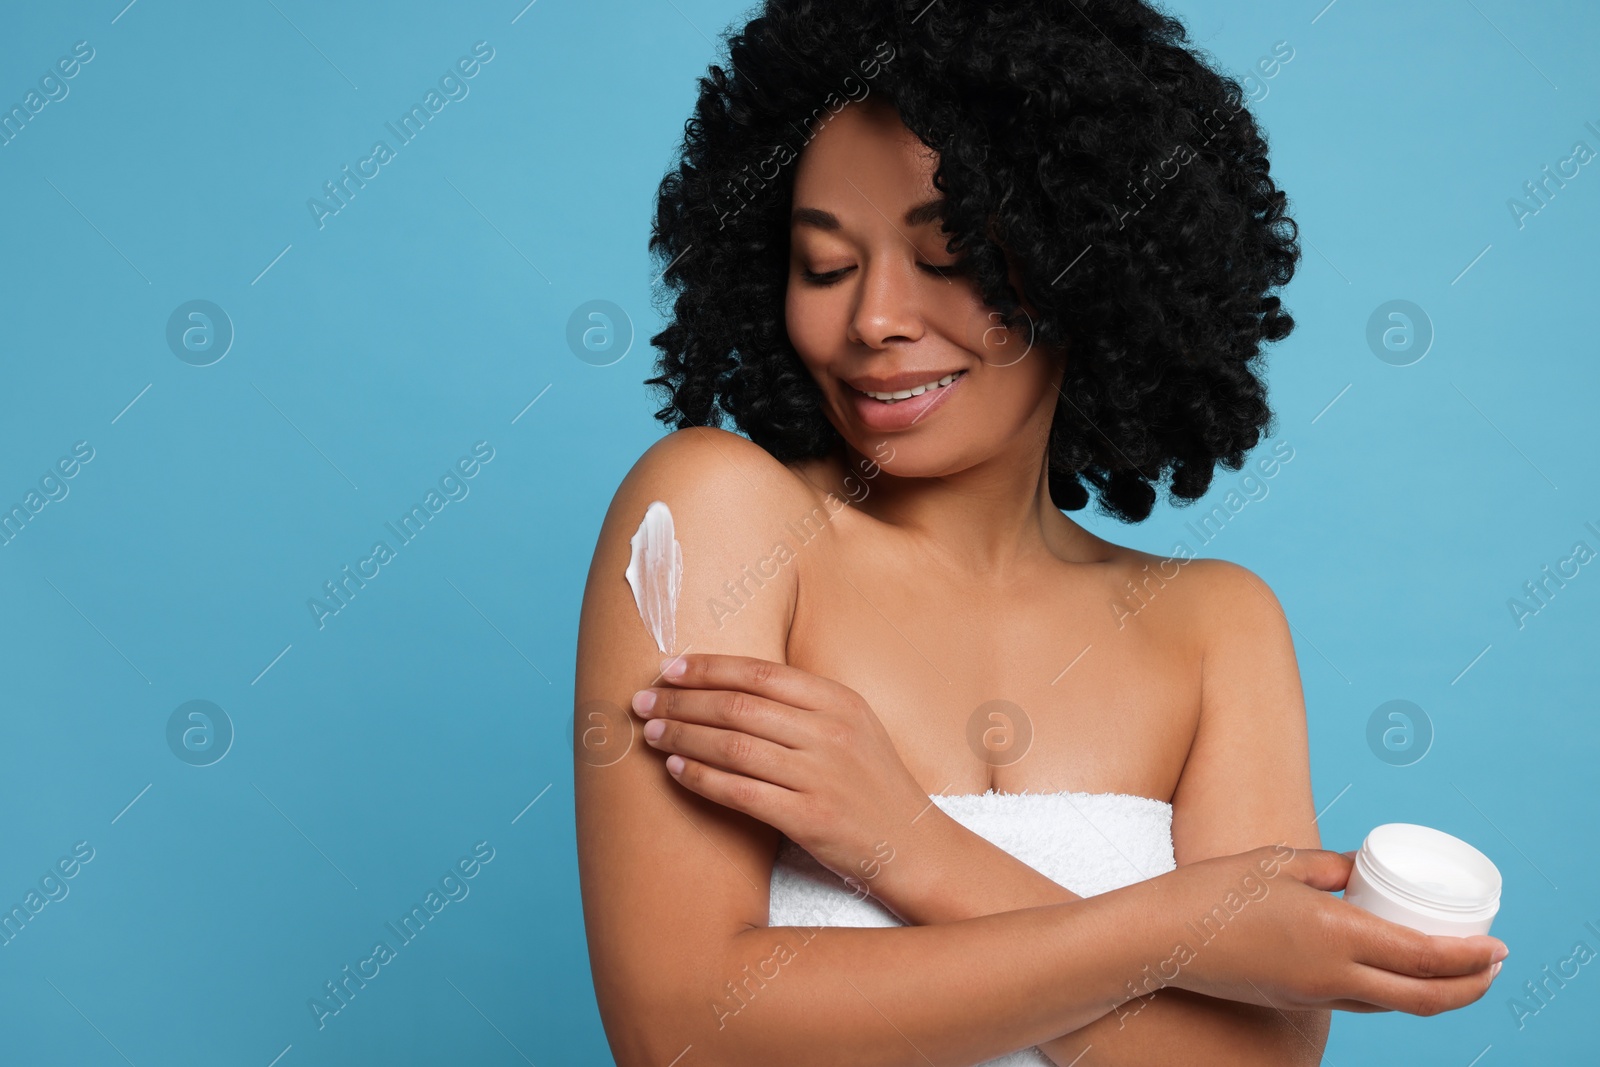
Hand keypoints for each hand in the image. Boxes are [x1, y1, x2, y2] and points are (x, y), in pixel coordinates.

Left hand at [631, 653, 933, 887]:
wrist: (915, 847)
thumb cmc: (874, 786)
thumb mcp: (855, 728)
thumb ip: (804, 705)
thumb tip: (731, 685)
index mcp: (840, 701)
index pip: (761, 673)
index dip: (709, 668)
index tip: (670, 669)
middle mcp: (832, 733)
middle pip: (739, 705)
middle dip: (682, 700)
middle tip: (644, 701)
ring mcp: (822, 776)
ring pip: (733, 745)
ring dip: (683, 736)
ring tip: (653, 733)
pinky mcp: (811, 819)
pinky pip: (740, 791)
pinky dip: (701, 778)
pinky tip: (676, 770)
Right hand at [1144, 845, 1506, 1015]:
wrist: (1163, 938)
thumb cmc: (1215, 891)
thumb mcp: (1279, 863)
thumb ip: (1330, 868)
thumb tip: (1362, 869)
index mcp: (1335, 935)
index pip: (1424, 958)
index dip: (1470, 957)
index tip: (1498, 946)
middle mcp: (1333, 976)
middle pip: (1423, 999)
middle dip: (1469, 988)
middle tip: (1492, 967)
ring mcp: (1314, 994)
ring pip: (1393, 1005)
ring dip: (1434, 994)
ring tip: (1452, 970)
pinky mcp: (1296, 1000)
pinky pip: (1361, 1003)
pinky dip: (1393, 993)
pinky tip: (1393, 971)